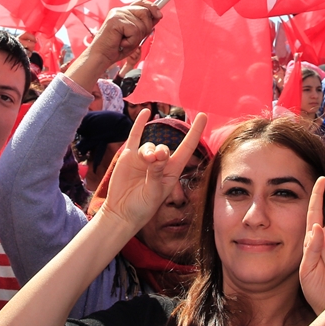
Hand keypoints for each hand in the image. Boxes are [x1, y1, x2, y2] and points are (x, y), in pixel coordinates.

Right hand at [68, 2, 160, 90]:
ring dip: (136, 38)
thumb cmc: (117, 48)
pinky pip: (134, 30)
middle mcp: (120, 10)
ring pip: (141, 24)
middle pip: (145, 12)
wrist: (102, 56)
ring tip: (125, 42)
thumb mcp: (135, 36)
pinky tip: (121, 43)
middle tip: (132, 39)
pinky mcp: (115, 20)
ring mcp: (117, 14)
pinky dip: (131, 41)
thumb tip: (157, 16)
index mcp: (124, 12)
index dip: (152, 7)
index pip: (141, 3)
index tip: (159, 15)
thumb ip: (144, 25)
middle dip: (145, 28)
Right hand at [97, 110, 206, 232]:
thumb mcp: (153, 192)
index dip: (195, 132)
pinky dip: (140, 124)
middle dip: (161, 152)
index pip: (187, 148)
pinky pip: (135, 136)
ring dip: (148, 150)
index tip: (203, 115)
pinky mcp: (129, 156)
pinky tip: (145, 112)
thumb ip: (156, 172)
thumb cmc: (142, 207)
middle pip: (165, 148)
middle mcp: (160, 163)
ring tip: (145, 159)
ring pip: (149, 145)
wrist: (121, 212)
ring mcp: (143, 158)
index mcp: (172, 172)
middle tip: (155, 159)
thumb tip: (158, 153)